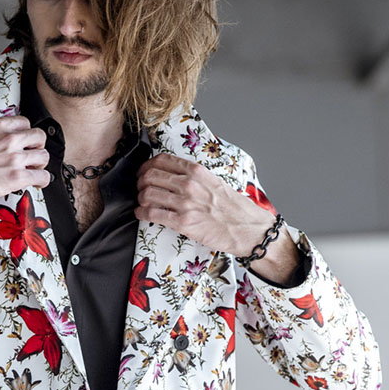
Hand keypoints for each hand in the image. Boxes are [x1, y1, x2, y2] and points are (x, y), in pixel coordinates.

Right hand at [0, 115, 50, 223]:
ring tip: (32, 172)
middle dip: (37, 148)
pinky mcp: (16, 177)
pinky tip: (36, 183)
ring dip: (40, 165)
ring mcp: (14, 157)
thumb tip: (2, 146)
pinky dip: (42, 181)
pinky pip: (42, 177)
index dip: (27, 136)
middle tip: (32, 157)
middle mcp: (8, 139)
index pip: (25, 123)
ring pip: (44, 157)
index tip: (26, 143)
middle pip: (39, 137)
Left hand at [134, 154, 300, 281]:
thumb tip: (172, 174)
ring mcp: (185, 203)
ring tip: (142, 202)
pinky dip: (141, 213)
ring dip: (140, 198)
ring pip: (147, 194)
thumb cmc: (234, 207)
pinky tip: (141, 213)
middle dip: (140, 182)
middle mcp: (189, 184)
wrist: (248, 229)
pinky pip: (152, 214)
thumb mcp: (214, 181)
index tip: (143, 172)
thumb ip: (193, 176)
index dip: (146, 166)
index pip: (161, 160)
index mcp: (197, 171)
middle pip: (150, 176)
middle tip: (140, 188)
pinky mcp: (183, 223)